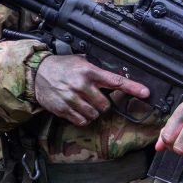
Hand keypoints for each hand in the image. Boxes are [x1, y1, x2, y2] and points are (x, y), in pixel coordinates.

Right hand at [34, 55, 149, 126]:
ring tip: (83, 102)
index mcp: (89, 71)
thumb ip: (97, 71)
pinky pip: (81, 121)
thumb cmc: (62, 67)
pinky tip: (77, 108)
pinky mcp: (63, 109)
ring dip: (92, 111)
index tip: (145, 93)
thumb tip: (116, 79)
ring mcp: (72, 98)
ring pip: (94, 115)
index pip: (116, 81)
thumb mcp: (81, 62)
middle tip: (94, 97)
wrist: (37, 73)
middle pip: (105, 105)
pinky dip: (82, 118)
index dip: (132, 88)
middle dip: (102, 104)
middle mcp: (82, 85)